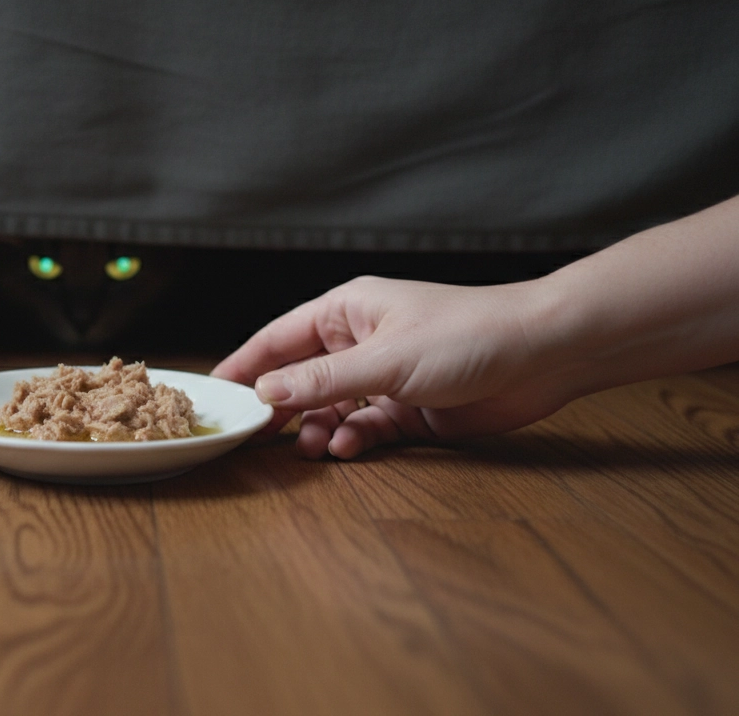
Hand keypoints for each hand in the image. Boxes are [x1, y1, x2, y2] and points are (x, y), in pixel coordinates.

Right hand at [211, 276, 575, 458]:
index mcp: (347, 310)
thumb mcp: (384, 360)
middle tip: (254, 436)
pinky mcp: (410, 408)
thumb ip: (321, 380)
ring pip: (331, 407)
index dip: (246, 365)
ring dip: (316, 429)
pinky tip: (345, 450)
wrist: (544, 355)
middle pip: (302, 377)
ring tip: (308, 448)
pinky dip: (352, 440)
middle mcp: (361, 340)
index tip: (216, 391)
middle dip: (280, 407)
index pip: (279, 338)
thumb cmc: (468, 335)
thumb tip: (265, 393)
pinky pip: (365, 426)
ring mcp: (385, 376)